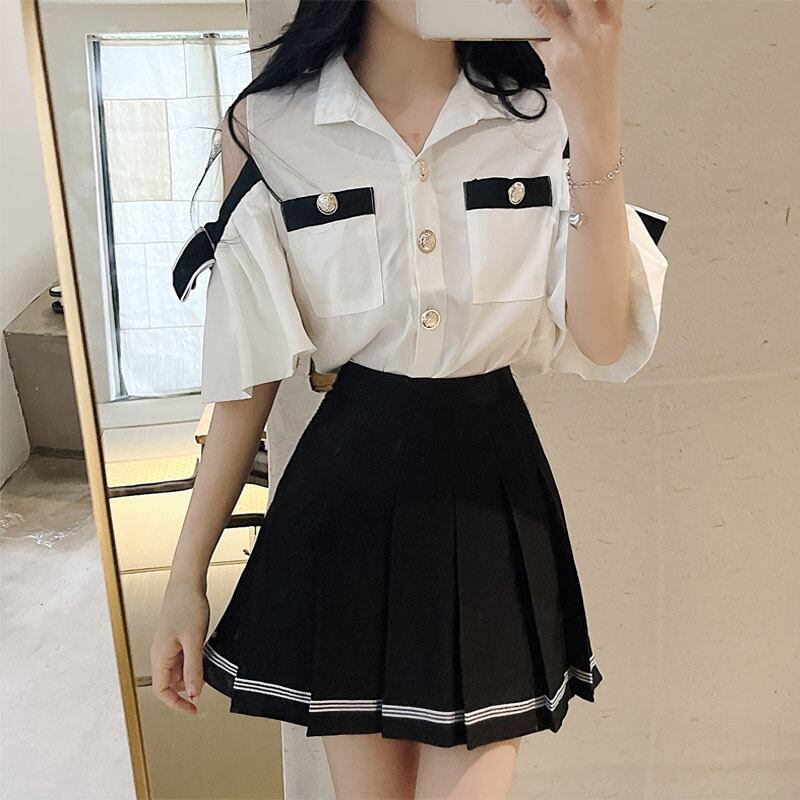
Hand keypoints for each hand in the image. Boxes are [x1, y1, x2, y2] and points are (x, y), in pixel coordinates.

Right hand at [150, 582, 209, 713]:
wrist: (187, 582)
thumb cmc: (186, 605)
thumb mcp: (193, 641)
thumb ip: (193, 669)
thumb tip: (193, 694)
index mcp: (159, 657)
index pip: (162, 692)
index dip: (177, 704)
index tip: (194, 709)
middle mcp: (161, 654)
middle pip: (172, 683)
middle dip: (188, 686)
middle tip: (207, 681)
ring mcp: (168, 646)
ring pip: (179, 670)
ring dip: (193, 672)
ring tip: (206, 659)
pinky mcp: (177, 638)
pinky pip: (184, 657)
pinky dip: (195, 660)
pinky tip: (205, 650)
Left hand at [522, 0, 623, 135]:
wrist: (596, 115)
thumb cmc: (600, 82)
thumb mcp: (608, 43)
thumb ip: (595, 17)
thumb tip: (574, 4)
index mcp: (612, 21)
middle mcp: (594, 28)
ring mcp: (574, 43)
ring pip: (546, 6)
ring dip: (531, 0)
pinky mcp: (555, 58)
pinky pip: (534, 34)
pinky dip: (524, 21)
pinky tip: (516, 11)